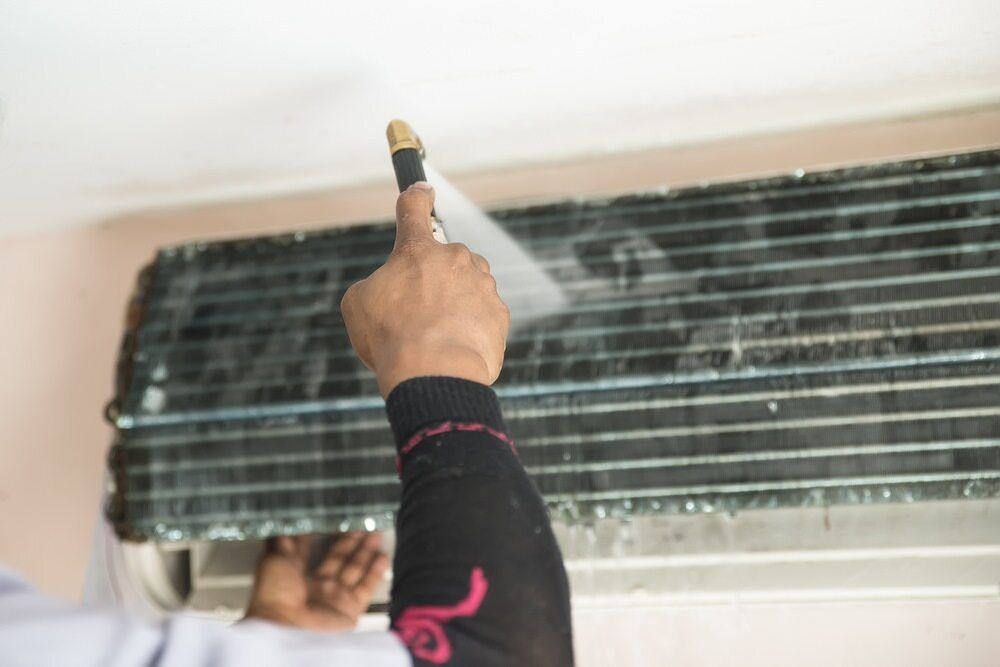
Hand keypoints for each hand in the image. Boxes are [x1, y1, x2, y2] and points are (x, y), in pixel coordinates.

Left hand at [244, 533, 388, 631]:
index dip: (321, 536)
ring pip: (353, 569)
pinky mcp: (349, 608)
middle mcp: (316, 587)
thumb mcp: (274, 558)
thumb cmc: (275, 593)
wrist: (287, 627)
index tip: (332, 520)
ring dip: (365, 551)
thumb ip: (283, 540)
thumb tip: (283, 523)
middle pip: (337, 559)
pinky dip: (375, 573)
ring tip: (375, 534)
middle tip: (360, 523)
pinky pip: (366, 587)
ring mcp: (334, 597)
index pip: (312, 551)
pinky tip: (383, 557)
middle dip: (349, 541)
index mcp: (295, 575)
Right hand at [340, 182, 510, 396]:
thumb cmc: (392, 338)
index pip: (414, 210)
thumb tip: (389, 290)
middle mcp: (455, 259)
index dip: (415, 198)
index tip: (423, 191)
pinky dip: (469, 328)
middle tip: (413, 314)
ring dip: (453, 304)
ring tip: (434, 337)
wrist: (435, 373)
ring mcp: (482, 286)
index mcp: (416, 251)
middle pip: (444, 260)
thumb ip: (375, 285)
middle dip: (431, 281)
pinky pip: (482, 315)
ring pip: (466, 286)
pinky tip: (453, 348)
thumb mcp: (358, 304)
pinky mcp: (499, 315)